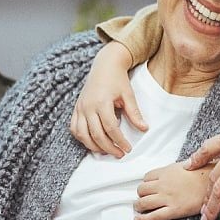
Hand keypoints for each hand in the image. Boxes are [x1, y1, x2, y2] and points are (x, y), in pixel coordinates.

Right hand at [70, 41, 146, 157]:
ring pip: (83, 134)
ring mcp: (80, 108)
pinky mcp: (76, 108)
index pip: (110, 128)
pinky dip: (82, 138)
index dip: (119, 140)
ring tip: (107, 151)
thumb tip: (144, 128)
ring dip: (94, 146)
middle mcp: (88, 106)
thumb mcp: (128, 94)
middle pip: (96, 134)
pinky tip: (93, 143)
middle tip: (120, 154)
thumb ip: (134, 113)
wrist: (104, 65)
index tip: (128, 149)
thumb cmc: (118, 79)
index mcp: (102, 102)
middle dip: (108, 147)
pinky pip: (74, 128)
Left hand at [134, 161, 214, 219]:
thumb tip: (169, 172)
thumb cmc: (204, 173)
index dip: (146, 183)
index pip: (147, 177)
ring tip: (139, 209)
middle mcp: (164, 184)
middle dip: (141, 194)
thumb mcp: (187, 164)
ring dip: (138, 206)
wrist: (215, 183)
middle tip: (144, 198)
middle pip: (142, 189)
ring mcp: (167, 198)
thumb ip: (174, 169)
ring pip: (143, 203)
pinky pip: (153, 216)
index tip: (148, 187)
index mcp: (167, 171)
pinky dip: (142, 219)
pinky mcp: (173, 210)